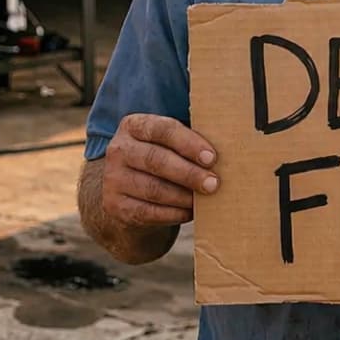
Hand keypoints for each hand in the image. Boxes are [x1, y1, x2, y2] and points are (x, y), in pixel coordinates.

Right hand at [101, 113, 220, 228]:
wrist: (130, 193)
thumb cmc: (162, 161)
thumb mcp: (168, 144)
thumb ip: (189, 143)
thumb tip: (226, 153)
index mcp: (133, 126)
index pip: (162, 129)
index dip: (188, 143)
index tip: (212, 158)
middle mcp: (119, 149)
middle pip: (156, 160)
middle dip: (189, 173)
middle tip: (214, 183)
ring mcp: (113, 179)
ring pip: (153, 189)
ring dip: (184, 196)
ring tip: (206, 199)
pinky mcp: (115, 206)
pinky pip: (148, 212)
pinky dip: (173, 213)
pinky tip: (190, 212)